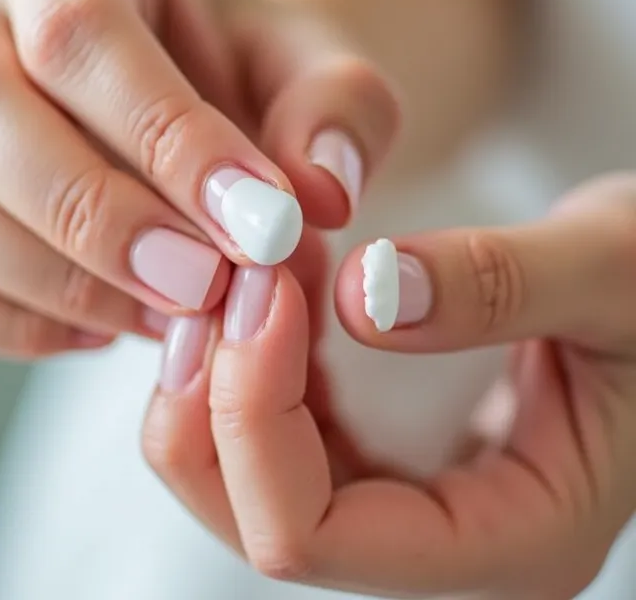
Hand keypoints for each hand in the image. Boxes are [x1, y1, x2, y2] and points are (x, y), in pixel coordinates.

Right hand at [0, 0, 396, 357]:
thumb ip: (339, 112)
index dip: (165, 139)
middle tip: (208, 284)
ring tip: (176, 310)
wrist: (203, 92)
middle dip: (103, 221)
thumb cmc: (249, 69)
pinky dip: (23, 327)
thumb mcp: (318, 66)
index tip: (258, 224)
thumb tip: (318, 197)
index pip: (77, 31)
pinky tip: (114, 322)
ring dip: (66, 286)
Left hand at [143, 173, 635, 598]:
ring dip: (221, 369)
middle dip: (212, 397)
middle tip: (225, 276)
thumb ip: (498, 285)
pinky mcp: (380, 444)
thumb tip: (367, 296)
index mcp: (506, 539)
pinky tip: (280, 278)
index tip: (265, 285)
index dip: (255, 412)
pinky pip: (276, 418)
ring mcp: (401, 494)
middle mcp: (436, 539)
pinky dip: (252, 352)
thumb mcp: (609, 273)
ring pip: (244, 471)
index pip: (311, 533)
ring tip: (245, 268)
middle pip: (252, 514)